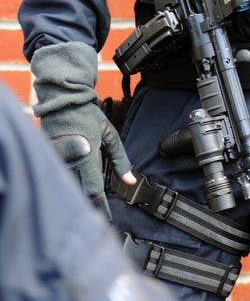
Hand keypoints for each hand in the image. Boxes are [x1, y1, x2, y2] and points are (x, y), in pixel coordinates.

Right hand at [31, 41, 134, 218]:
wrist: (63, 100)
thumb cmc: (88, 116)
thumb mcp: (109, 134)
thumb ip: (121, 159)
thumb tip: (131, 180)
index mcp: (87, 156)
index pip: (95, 190)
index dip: (101, 207)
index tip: (107, 219)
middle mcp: (70, 162)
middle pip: (80, 192)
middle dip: (90, 206)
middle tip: (99, 218)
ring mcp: (57, 161)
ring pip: (69, 187)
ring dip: (79, 197)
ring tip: (90, 208)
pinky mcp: (49, 158)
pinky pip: (60, 177)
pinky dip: (68, 185)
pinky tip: (75, 191)